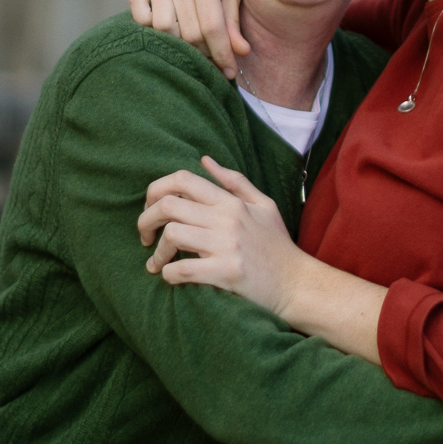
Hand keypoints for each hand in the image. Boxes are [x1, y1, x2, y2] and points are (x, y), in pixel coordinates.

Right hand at [129, 0, 247, 78]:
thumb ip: (233, 22)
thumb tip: (241, 53)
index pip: (211, 25)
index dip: (221, 53)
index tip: (229, 72)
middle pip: (187, 31)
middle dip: (204, 53)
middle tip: (214, 60)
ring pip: (162, 27)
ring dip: (179, 43)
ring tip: (195, 46)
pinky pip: (138, 14)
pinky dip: (149, 28)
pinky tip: (168, 30)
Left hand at [139, 156, 302, 312]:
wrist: (297, 284)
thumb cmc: (277, 246)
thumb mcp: (263, 205)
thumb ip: (233, 182)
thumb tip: (204, 159)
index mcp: (231, 202)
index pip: (182, 180)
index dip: (155, 190)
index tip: (150, 209)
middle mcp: (228, 219)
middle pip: (168, 206)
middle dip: (145, 220)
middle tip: (145, 237)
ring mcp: (227, 245)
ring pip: (172, 235)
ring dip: (158, 252)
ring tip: (158, 263)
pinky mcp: (227, 273)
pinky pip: (183, 270)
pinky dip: (169, 275)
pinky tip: (172, 278)